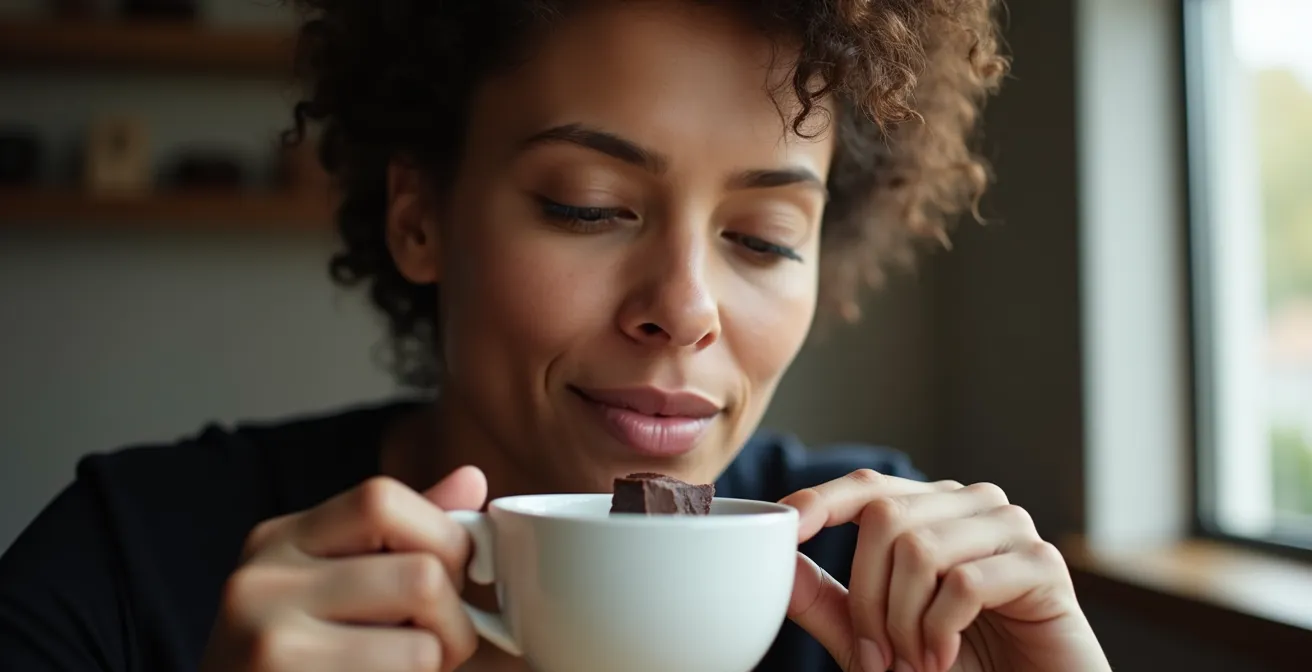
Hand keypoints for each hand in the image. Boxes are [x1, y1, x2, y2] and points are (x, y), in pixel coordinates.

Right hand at [198, 467, 487, 671]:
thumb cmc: (297, 658)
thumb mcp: (335, 583)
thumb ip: (402, 534)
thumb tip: (472, 478)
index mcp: (280, 539)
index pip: (382, 499)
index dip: (443, 536)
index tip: (451, 575)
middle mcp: (262, 581)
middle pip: (421, 575)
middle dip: (454, 618)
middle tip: (438, 644)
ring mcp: (268, 642)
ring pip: (422, 645)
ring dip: (436, 665)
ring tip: (405, 669)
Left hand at [780, 470, 1109, 671]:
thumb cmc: (957, 669)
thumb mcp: (876, 641)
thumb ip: (829, 602)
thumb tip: (779, 557)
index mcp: (931, 513)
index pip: (868, 488)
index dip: (823, 499)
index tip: (785, 521)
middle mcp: (971, 506)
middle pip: (885, 519)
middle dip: (868, 598)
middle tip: (880, 656)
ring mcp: (1010, 528)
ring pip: (921, 550)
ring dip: (905, 622)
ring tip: (917, 661)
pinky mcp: (1043, 563)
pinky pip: (965, 583)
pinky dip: (942, 630)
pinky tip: (947, 656)